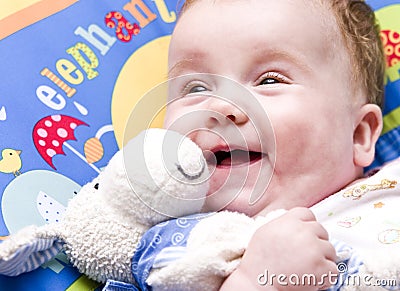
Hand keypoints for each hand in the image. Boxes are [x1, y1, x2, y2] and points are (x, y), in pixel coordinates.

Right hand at [220, 207, 337, 289]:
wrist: (257, 282)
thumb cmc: (259, 261)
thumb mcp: (265, 231)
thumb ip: (283, 224)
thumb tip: (297, 224)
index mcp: (289, 221)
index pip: (308, 215)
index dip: (308, 226)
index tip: (304, 236)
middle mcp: (303, 231)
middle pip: (322, 231)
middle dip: (317, 243)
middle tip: (305, 256)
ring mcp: (314, 248)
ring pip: (331, 250)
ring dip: (322, 260)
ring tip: (306, 269)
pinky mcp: (321, 267)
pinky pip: (333, 270)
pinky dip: (325, 277)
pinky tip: (310, 279)